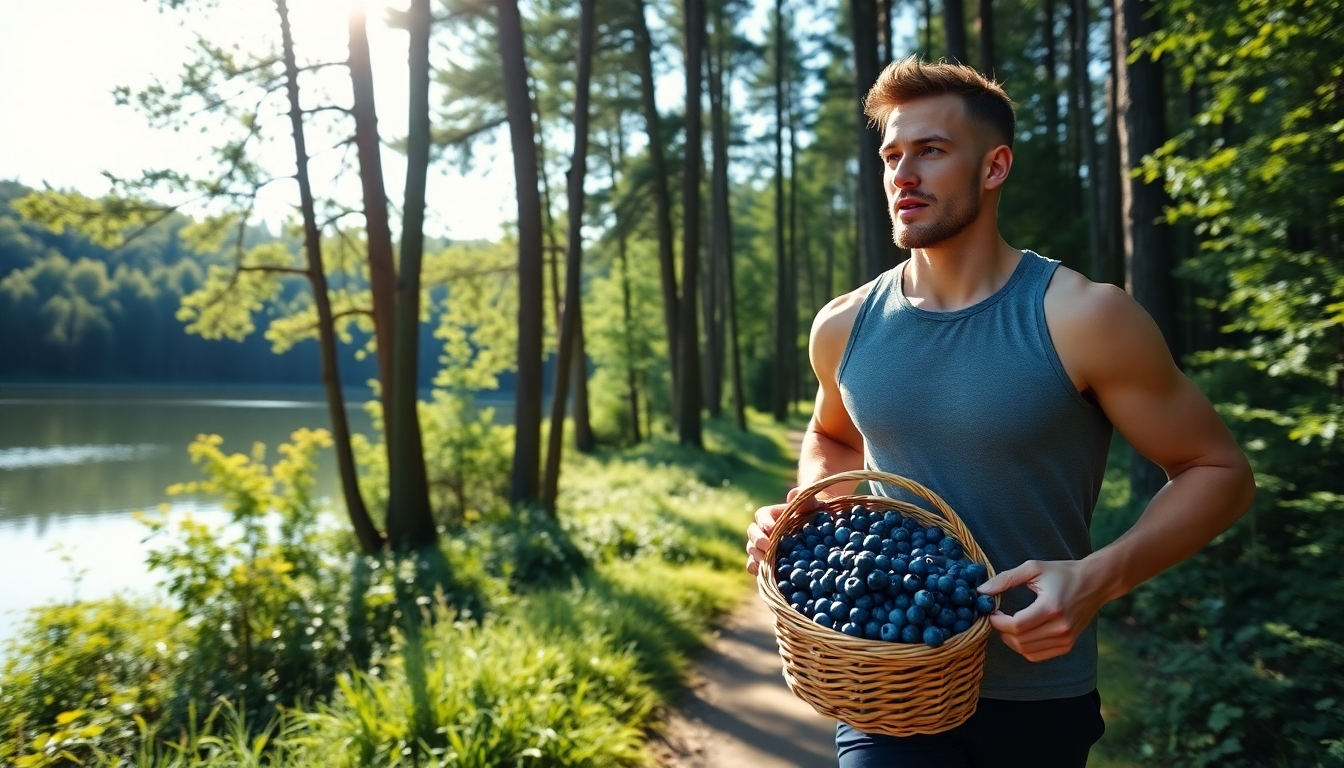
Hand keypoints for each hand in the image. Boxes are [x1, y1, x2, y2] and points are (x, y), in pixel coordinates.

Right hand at [745, 488, 816, 575]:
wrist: (814, 529)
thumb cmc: (812, 514)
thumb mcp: (811, 504)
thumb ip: (803, 498)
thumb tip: (794, 492)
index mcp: (769, 515)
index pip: (761, 516)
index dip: (764, 523)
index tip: (771, 529)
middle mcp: (762, 530)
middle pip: (752, 534)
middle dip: (757, 541)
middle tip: (767, 547)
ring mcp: (761, 547)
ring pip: (751, 550)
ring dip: (756, 555)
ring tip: (765, 561)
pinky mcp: (764, 561)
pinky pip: (754, 565)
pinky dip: (756, 569)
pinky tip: (765, 573)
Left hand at [977, 559, 1111, 662]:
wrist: (1094, 583)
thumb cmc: (1063, 572)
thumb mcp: (1033, 568)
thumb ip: (1005, 579)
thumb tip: (981, 590)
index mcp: (1051, 607)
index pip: (1017, 625)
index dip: (998, 622)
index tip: (992, 612)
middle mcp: (1060, 627)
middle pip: (1020, 641)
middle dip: (1002, 631)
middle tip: (997, 618)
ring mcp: (1066, 639)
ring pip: (1026, 651)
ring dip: (1011, 640)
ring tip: (1008, 624)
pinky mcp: (1067, 645)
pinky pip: (1037, 656)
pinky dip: (1024, 648)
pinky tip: (1021, 633)